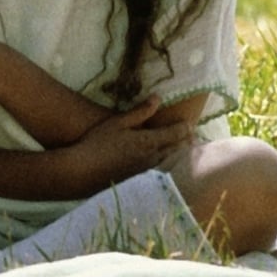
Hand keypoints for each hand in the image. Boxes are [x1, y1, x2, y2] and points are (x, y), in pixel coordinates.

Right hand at [68, 97, 194, 183]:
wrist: (84, 171)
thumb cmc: (98, 142)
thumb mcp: (117, 122)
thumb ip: (139, 112)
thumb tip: (158, 98)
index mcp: (149, 141)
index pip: (175, 133)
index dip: (185, 127)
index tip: (190, 122)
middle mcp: (153, 157)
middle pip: (176, 148)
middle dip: (185, 140)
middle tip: (192, 135)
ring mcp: (147, 170)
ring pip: (169, 160)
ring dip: (178, 153)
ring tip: (182, 147)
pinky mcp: (139, 178)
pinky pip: (160, 168)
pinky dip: (167, 162)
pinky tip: (163, 161)